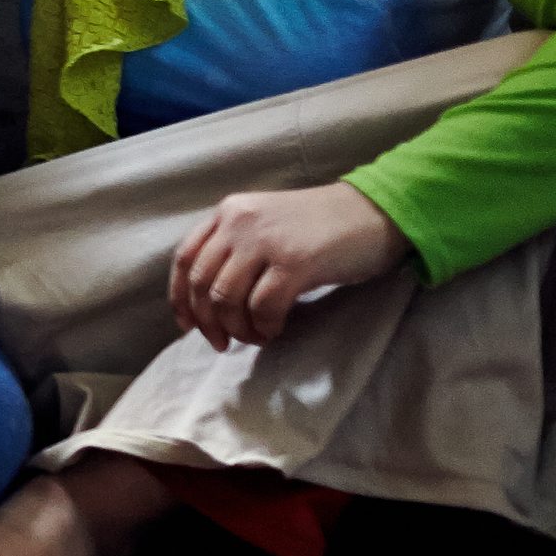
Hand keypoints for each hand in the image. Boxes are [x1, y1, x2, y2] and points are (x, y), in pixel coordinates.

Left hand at [167, 182, 408, 348]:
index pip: (184, 259)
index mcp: (228, 212)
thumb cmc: (322, 226)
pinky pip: (263, 307)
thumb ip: (236, 248)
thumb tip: (209, 300)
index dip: (180, 298)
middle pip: (202, 283)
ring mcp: (266, 241)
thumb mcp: (266, 225)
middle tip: (222, 343)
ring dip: (237, 328)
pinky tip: (275, 330)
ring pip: (227, 298)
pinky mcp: (295, 262)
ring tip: (255, 336)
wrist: (375, 212)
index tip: (187, 325)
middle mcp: (239, 222)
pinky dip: (264, 327)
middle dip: (207, 322)